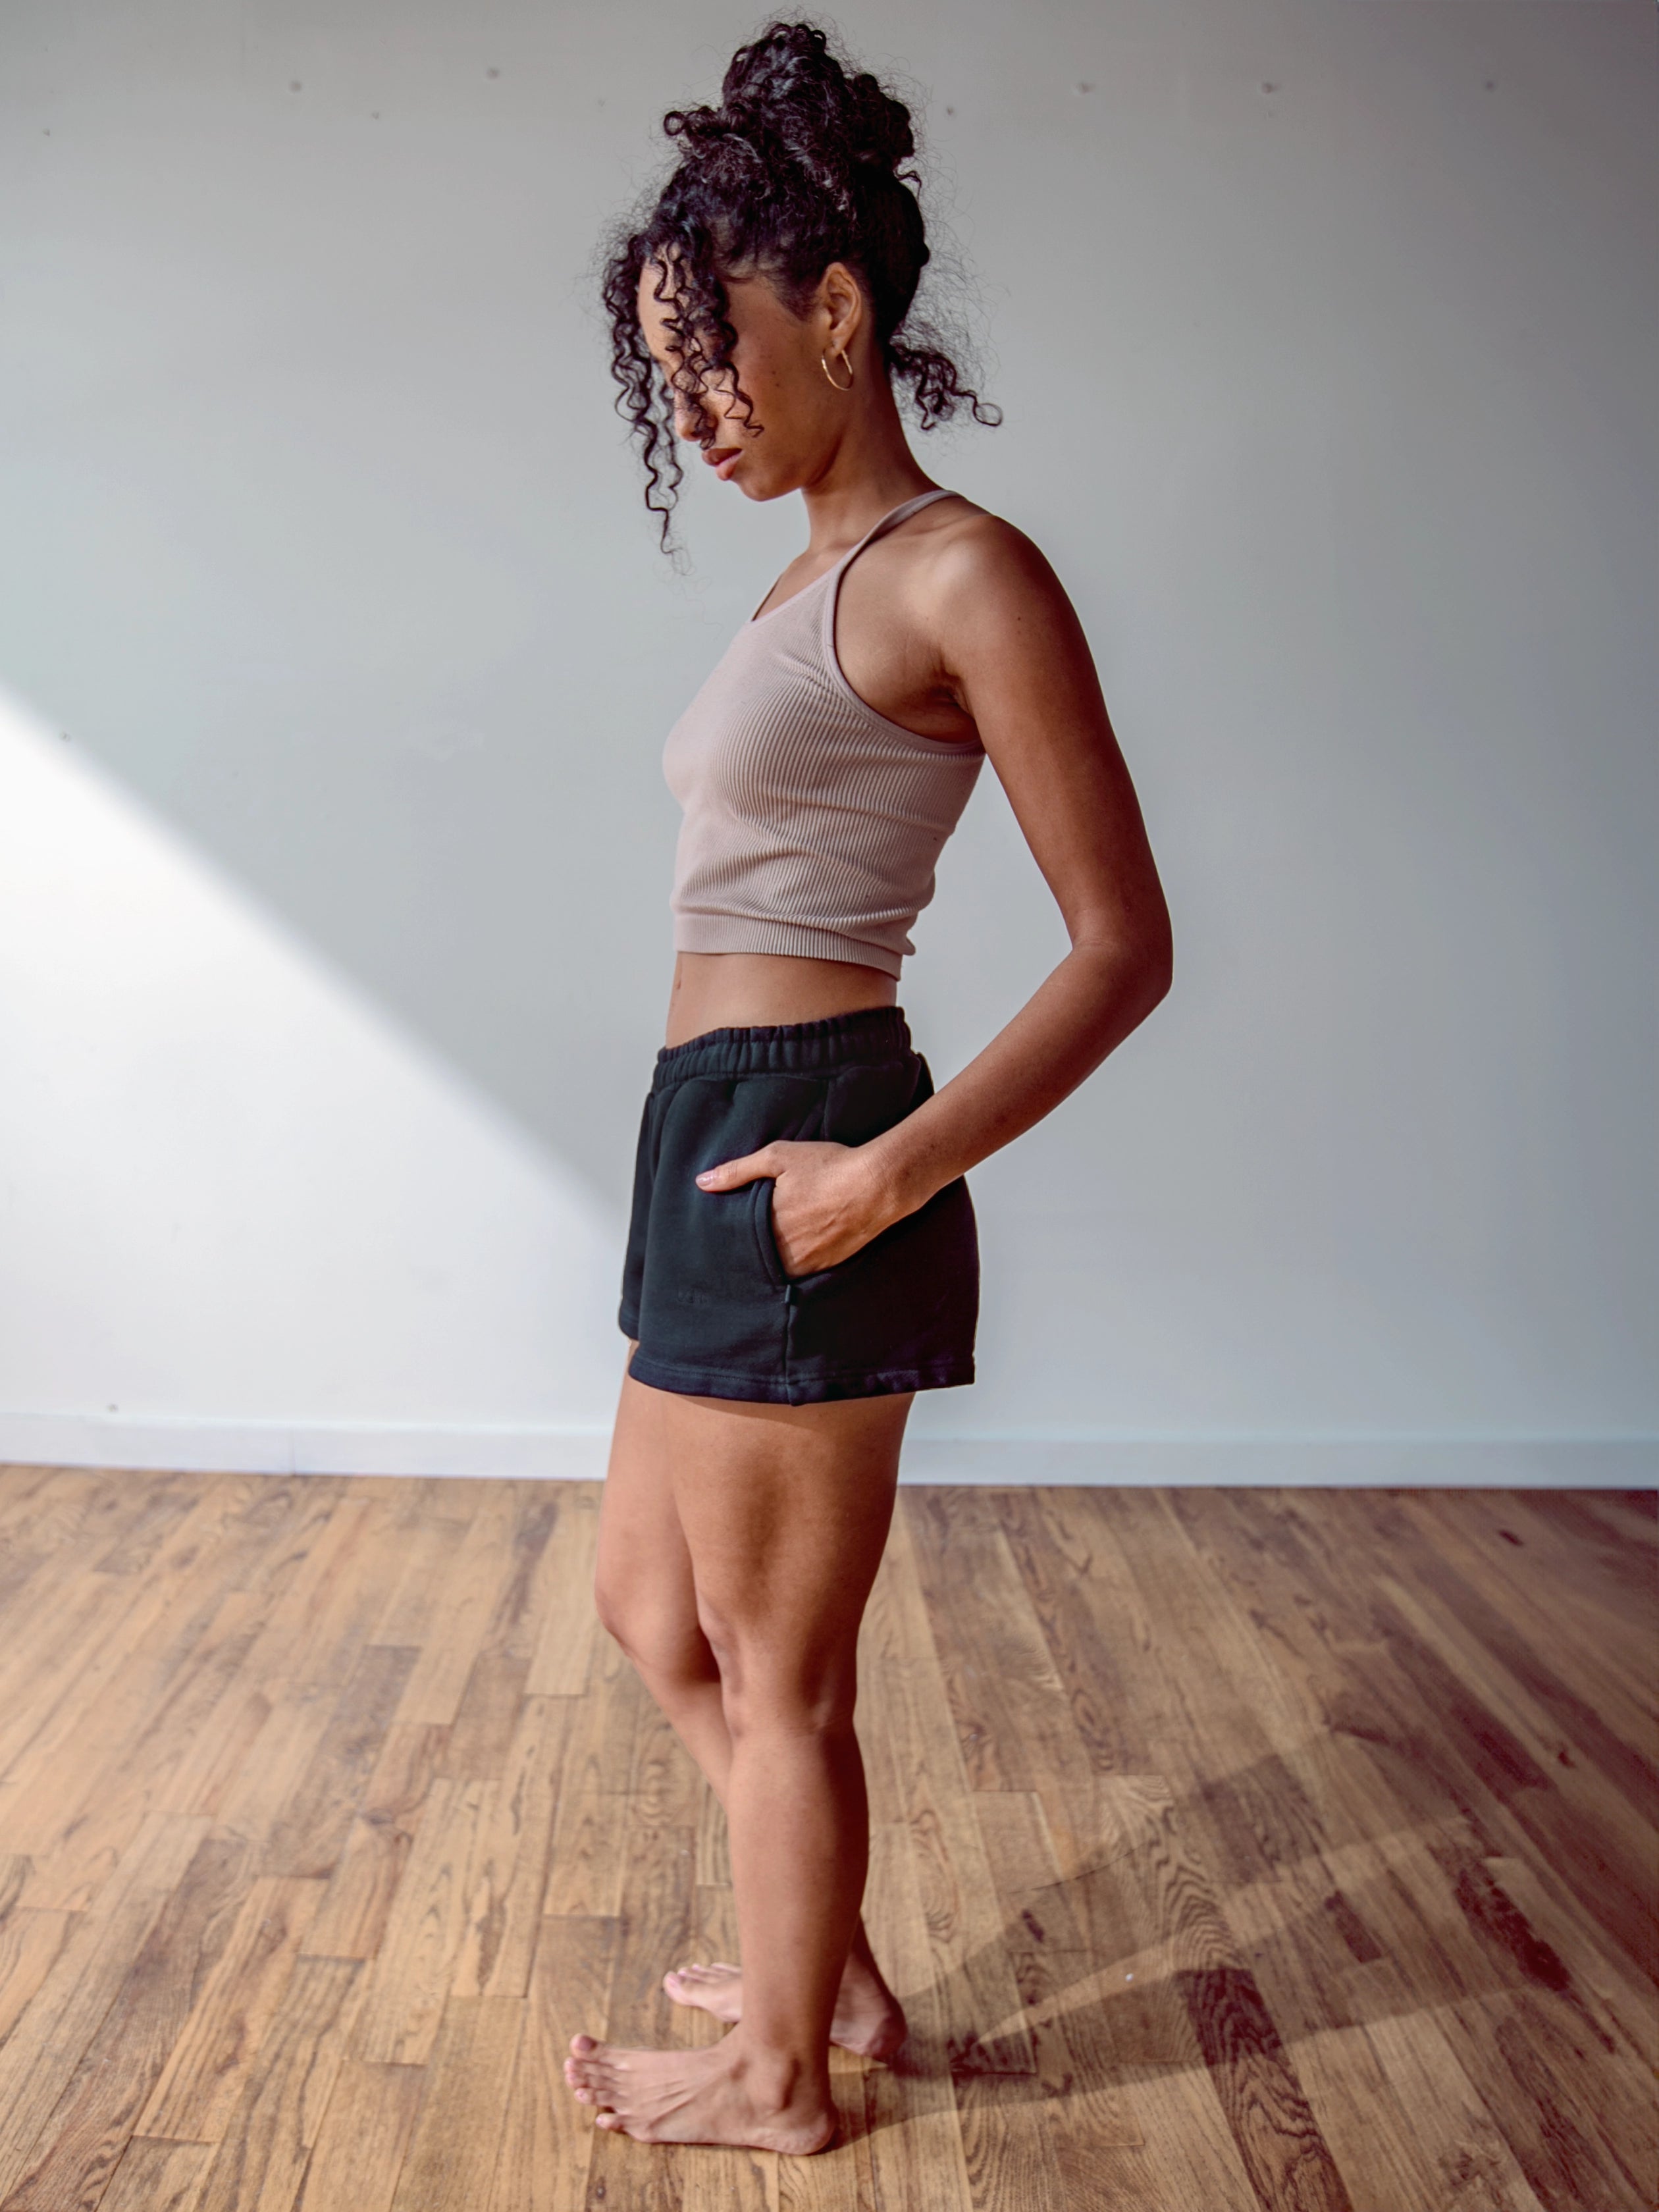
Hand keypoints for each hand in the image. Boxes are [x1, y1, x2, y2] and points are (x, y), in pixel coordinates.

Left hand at [695, 1140, 893, 1275]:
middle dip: (745, 1257)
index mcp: (767, 1224)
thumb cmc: (828, 1166)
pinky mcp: (827, 1266)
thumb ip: (738, 1171)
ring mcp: (807, 1261)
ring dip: (768, 1264)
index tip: (714, 1243)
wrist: (877, 1185)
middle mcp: (784, 1249)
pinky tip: (790, 1255)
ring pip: (776, 1270)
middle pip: (754, 1261)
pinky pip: (800, 1274)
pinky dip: (792, 1267)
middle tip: (732, 1254)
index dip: (726, 1243)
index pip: (734, 1243)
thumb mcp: (778, 1157)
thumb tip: (701, 1183)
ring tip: (763, 1253)